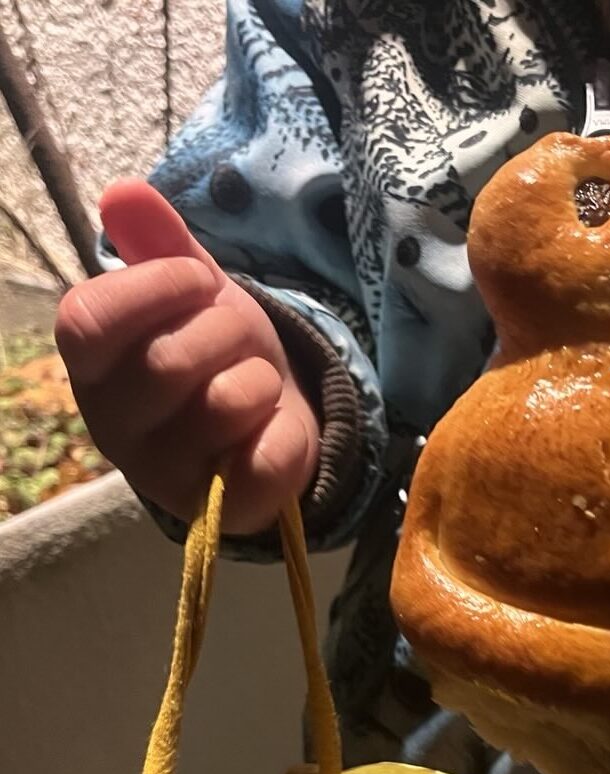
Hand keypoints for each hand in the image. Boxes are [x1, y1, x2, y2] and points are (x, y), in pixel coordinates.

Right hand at [55, 179, 318, 533]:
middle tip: (241, 337)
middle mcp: (113, 426)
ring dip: (261, 379)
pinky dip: (286, 433)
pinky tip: (275, 428)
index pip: (87, 321)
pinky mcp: (221, 510)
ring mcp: (164, 475)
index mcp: (91, 367)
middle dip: (227, 332)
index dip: (155, 288)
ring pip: (223, 407)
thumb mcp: (193, 294)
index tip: (200, 280)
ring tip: (257, 384)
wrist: (266, 424)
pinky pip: (263, 461)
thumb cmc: (216, 353)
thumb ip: (160, 245)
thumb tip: (124, 192)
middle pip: (167, 362)